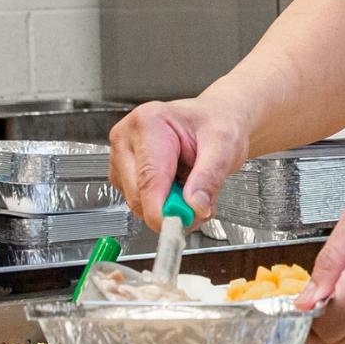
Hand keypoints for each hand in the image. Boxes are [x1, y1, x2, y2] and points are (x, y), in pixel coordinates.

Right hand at [109, 97, 249, 229]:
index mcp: (149, 123)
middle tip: (200, 205)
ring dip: (166, 208)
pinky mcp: (123, 173)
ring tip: (190, 187)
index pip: (148, 178)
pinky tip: (177, 186)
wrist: (214, 118)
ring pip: (136, 203)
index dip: (162, 210)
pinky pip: (138, 202)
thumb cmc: (216, 124)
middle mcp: (127, 138)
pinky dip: (160, 204)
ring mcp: (121, 156)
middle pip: (138, 195)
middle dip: (170, 209)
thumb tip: (195, 207)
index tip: (180, 225)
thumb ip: (209, 178)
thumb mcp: (223, 146)